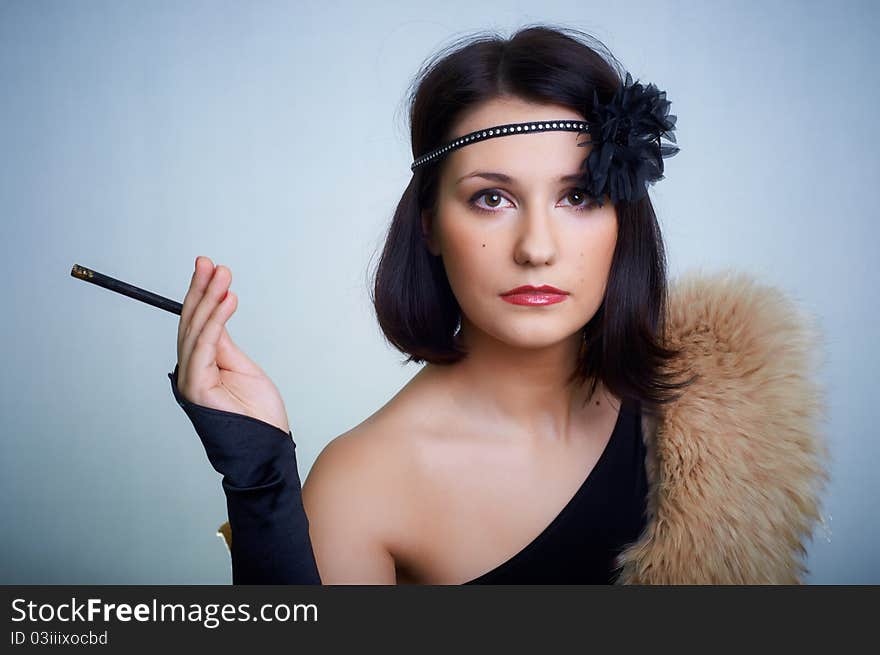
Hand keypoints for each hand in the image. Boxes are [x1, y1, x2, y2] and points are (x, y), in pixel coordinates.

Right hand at [175, 256, 290, 434]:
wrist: (265, 449)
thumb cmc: (257, 415)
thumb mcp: (242, 369)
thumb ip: (223, 343)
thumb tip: (216, 312)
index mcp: (200, 366)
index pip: (197, 323)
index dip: (201, 294)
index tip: (209, 267)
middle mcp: (190, 371)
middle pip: (191, 322)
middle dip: (200, 289)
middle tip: (209, 262)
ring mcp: (191, 380)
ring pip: (196, 331)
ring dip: (209, 299)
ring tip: (223, 275)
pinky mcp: (197, 389)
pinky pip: (206, 347)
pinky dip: (216, 322)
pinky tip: (227, 301)